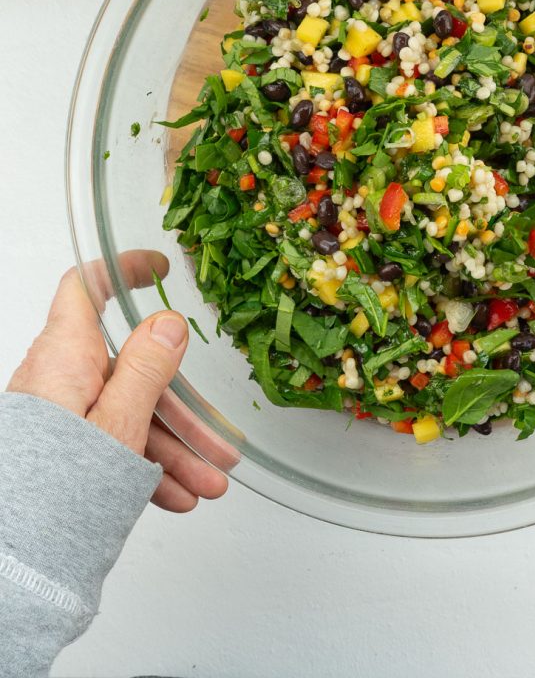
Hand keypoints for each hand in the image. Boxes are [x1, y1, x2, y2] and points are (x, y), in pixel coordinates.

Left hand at [6, 252, 227, 510]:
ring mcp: (61, 419)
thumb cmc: (57, 485)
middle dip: (182, 412)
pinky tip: (176, 496)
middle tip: (220, 442)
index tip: (158, 269)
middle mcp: (60, 381)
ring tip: (209, 484)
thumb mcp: (118, 421)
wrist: (13, 559)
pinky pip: (111, 447)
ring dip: (174, 450)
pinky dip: (145, 468)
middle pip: (131, 373)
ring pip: (128, 417)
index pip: (86, 288)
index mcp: (66, 357)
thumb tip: (167, 322)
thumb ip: (146, 368)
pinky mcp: (61, 453)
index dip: (122, 270)